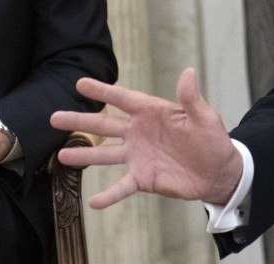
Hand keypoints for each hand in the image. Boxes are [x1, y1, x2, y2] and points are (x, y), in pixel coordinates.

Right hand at [50, 68, 243, 208]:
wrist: (219, 172)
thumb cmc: (212, 140)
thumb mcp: (204, 117)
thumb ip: (191, 98)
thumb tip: (188, 72)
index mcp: (152, 112)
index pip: (123, 99)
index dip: (102, 91)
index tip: (79, 83)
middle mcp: (139, 133)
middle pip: (104, 125)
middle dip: (79, 121)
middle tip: (54, 118)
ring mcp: (138, 156)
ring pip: (105, 155)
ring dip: (83, 156)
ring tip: (61, 156)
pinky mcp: (143, 178)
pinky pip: (121, 186)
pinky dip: (108, 195)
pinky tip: (93, 202)